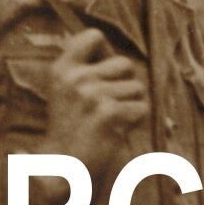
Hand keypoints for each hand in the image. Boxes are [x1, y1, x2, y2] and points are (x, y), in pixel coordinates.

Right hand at [45, 29, 148, 179]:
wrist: (62, 168)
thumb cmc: (70, 130)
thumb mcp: (66, 91)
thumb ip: (86, 69)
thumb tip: (122, 60)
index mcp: (62, 68)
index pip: (94, 36)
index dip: (107, 51)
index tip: (104, 72)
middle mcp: (76, 77)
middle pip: (125, 64)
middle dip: (126, 84)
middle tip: (109, 106)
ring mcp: (91, 94)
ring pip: (137, 88)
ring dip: (131, 105)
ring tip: (111, 122)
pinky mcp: (108, 113)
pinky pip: (141, 109)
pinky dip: (135, 122)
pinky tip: (116, 132)